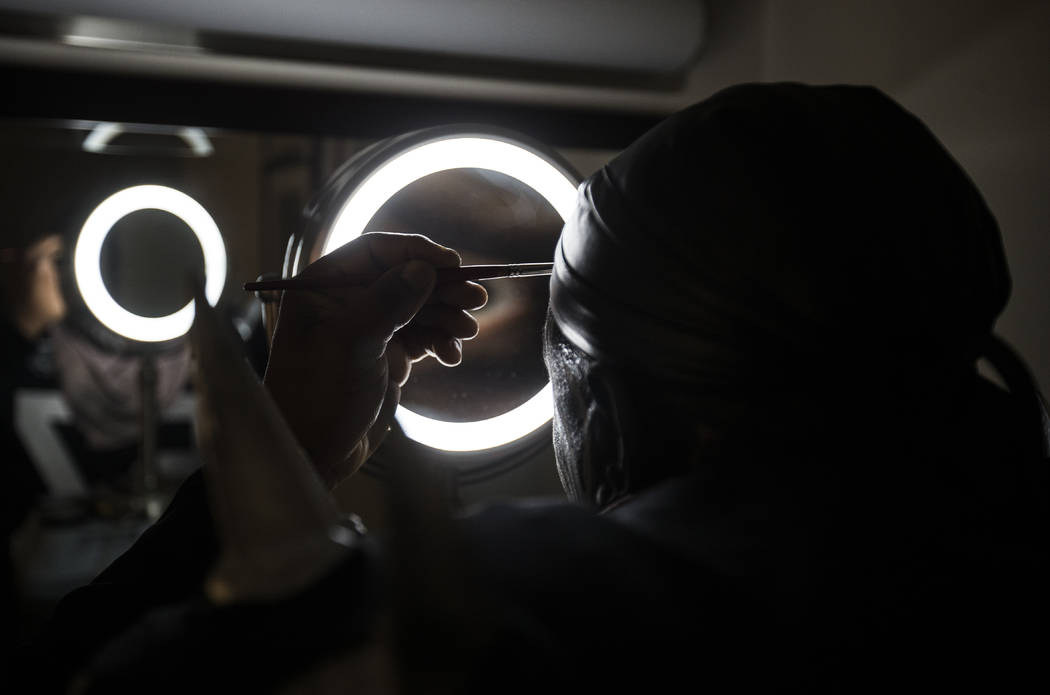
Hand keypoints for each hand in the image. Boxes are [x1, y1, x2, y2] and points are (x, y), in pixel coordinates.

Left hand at [263, 232, 487, 488]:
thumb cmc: (316, 397)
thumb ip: (386, 303)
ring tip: (467, 332)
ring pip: (419, 307)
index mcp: (324, 287)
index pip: (376, 251)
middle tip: (475, 299)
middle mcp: (347, 301)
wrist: (314, 453)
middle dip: (441, 288)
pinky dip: (440, 342)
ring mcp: (369, 328)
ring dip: (446, 317)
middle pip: (404, 277)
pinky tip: (451, 356)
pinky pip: (422, 336)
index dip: (416, 251)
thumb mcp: (350, 345)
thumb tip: (422, 269)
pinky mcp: (387, 354)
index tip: (452, 264)